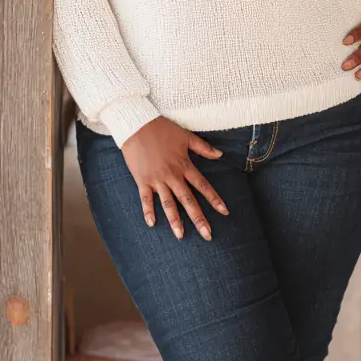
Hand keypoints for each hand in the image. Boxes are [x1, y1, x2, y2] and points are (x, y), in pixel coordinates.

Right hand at [121, 117, 229, 240]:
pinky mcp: (142, 180)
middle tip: (207, 235)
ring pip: (168, 204)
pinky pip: (145, 199)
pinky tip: (152, 224)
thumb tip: (220, 155)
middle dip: (198, 218)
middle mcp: (172, 175)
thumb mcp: (186, 136)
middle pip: (188, 200)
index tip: (224, 212)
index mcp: (184, 165)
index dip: (214, 199)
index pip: (203, 186)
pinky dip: (148, 211)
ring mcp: (156, 179)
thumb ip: (203, 148)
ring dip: (175, 220)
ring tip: (181, 235)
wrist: (136, 125)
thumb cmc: (162, 129)